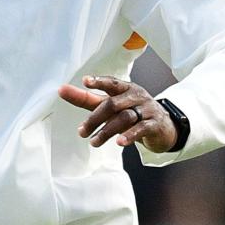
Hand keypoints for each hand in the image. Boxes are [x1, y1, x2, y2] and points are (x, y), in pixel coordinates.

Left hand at [58, 75, 177, 151]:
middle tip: (82, 132)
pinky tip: (119, 143)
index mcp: (125, 88)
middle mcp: (136, 96)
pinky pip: (141, 128)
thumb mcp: (110, 105)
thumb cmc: (131, 112)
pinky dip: (129, 135)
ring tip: (94, 142)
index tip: (85, 81)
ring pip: (125, 118)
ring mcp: (147, 109)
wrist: (162, 127)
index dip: (99, 81)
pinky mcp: (154, 124)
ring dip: (107, 131)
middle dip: (95, 119)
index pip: (111, 82)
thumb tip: (62, 90)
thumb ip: (87, 99)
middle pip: (113, 104)